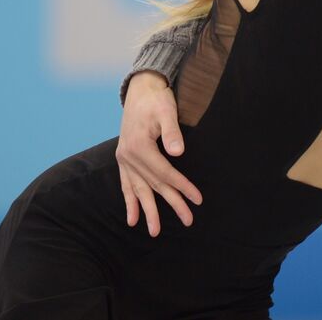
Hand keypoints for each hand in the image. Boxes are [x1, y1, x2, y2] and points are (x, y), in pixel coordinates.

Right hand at [115, 71, 202, 236]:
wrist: (140, 89)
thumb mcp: (167, 110)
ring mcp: (124, 159)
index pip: (165, 173)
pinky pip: (126, 185)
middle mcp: (128, 156)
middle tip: (188, 221)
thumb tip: (178, 152)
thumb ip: (172, 131)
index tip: (198, 199)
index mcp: (140, 146)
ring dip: (148, 211)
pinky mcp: (124, 159)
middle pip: (154, 185)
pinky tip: (132, 219)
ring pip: (139, 190)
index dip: (182, 187)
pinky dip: (129, 202)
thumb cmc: (156, 99)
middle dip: (172, 203)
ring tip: (155, 232)